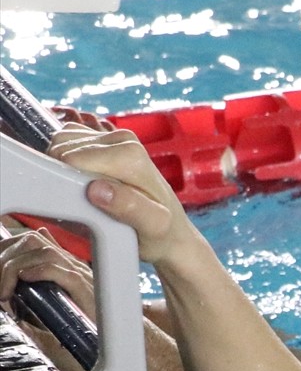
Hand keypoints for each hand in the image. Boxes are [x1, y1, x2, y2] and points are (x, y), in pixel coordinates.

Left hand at [0, 226, 95, 317]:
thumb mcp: (56, 302)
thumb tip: (20, 278)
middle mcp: (73, 264)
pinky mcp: (86, 290)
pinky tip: (24, 280)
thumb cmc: (88, 323)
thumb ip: (40, 288)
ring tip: (4, 289)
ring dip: (15, 268)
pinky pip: (61, 271)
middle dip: (5, 257)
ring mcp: (82, 275)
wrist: (119, 337)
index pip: (30, 239)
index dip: (6, 247)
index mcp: (66, 264)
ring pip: (44, 253)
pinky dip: (39, 272)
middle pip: (32, 241)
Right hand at [47, 122, 190, 265]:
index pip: (71, 159)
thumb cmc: (160, 234)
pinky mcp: (101, 140)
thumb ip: (128, 207)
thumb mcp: (152, 227)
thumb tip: (97, 189)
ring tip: (89, 197)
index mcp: (130, 154)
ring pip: (60, 144)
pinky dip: (66, 166)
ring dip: (66, 173)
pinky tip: (85, 185)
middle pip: (63, 149)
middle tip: (89, 205)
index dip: (69, 185)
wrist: (171, 233)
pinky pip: (65, 144)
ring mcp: (111, 137)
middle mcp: (122, 138)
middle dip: (67, 179)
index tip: (86, 206)